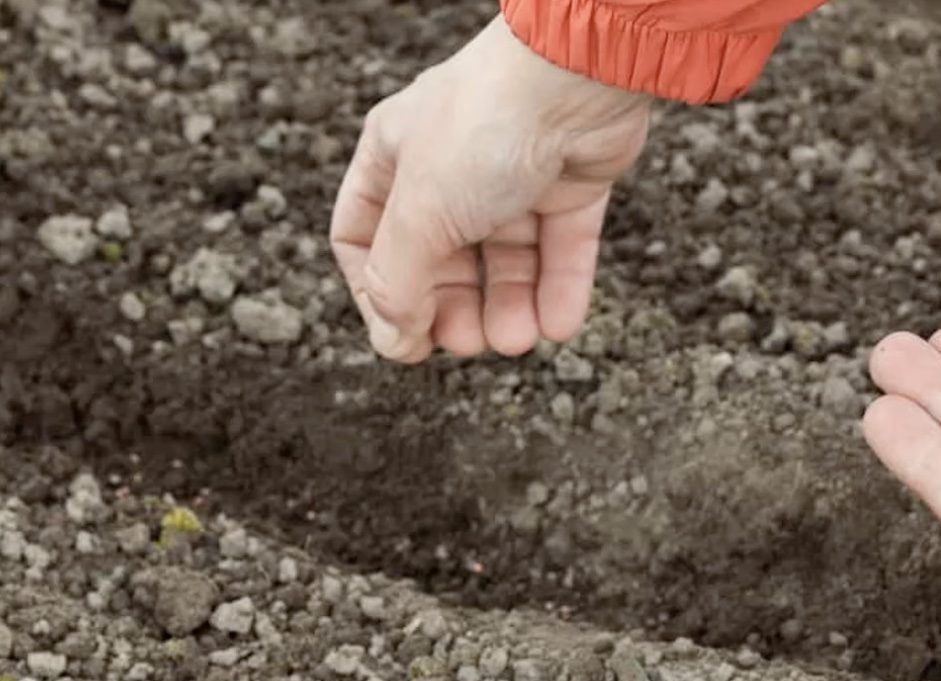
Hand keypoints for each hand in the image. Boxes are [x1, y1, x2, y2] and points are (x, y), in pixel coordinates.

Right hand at [331, 16, 651, 361]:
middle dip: (452, 309)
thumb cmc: (484, 127)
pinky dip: (559, 290)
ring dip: (509, 308)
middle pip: (439, 260)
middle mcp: (450, 166)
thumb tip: (394, 340)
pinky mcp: (569, 182)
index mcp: (394, 158)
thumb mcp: (419, 214)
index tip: (401, 336)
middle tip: (468, 343)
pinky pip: (559, 249)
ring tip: (518, 340)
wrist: (575, 77)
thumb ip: (398, 284)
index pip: (364, 239)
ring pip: (504, 261)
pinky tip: (559, 325)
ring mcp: (512, 174)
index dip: (377, 294)